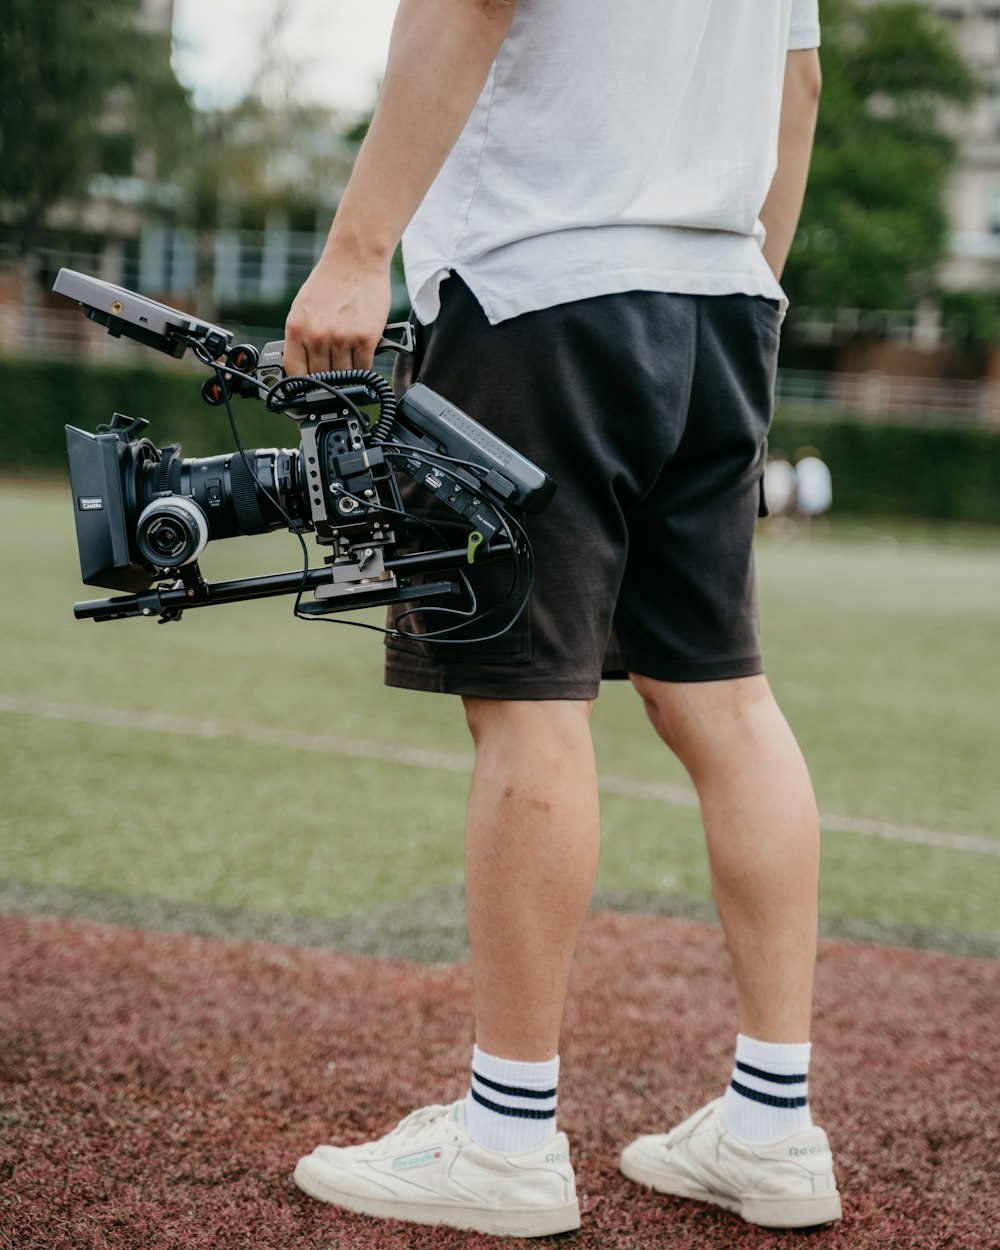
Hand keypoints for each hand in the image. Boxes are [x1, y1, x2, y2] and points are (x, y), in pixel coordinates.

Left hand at [283, 242, 392, 375]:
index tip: (310, 391)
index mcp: (297, 329)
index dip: (303, 387)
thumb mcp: (304, 308)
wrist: (355, 258)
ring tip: (352, 357)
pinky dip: (365, 367)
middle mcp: (316, 336)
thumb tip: (305, 366)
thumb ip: (302, 336)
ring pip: (344, 376)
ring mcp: (341, 338)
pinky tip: (364, 355)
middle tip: (338, 372)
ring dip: (349, 372)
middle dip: (330, 378)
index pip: (294, 373)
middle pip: (322, 378)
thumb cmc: (331, 282)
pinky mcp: (364, 338)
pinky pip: (364, 368)